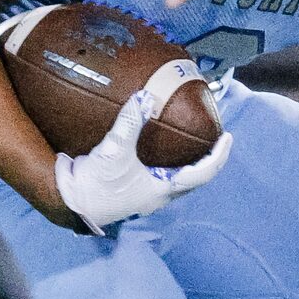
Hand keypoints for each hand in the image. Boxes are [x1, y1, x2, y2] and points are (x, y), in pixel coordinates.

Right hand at [54, 81, 231, 232]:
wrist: (70, 202)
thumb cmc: (96, 183)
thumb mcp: (115, 150)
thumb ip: (130, 122)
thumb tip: (146, 97)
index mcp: (163, 190)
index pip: (203, 173)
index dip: (218, 155)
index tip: (228, 137)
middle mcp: (157, 196)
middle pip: (192, 178)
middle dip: (205, 159)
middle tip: (211, 139)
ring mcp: (144, 196)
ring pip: (175, 180)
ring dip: (185, 162)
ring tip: (188, 143)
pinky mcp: (130, 191)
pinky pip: (157, 177)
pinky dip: (164, 162)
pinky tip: (155, 150)